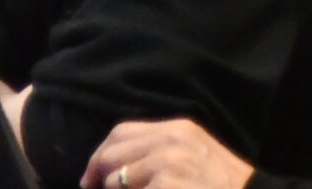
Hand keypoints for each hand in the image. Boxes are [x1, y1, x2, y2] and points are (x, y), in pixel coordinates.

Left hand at [80, 118, 252, 188]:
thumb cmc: (219, 183)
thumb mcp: (194, 152)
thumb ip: (160, 149)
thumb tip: (112, 166)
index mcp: (178, 128)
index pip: (121, 132)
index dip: (99, 155)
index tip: (91, 178)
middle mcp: (171, 140)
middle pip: (111, 154)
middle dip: (96, 178)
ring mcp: (167, 163)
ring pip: (112, 181)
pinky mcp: (165, 185)